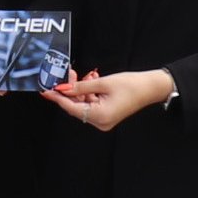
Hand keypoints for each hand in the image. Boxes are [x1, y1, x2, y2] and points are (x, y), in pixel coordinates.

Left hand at [41, 69, 175, 130]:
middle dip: (72, 90)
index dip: (58, 98)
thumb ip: (80, 86)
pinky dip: (89, 92)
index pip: (71, 108)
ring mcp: (104, 120)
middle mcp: (100, 122)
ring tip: (87, 75)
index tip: (46, 91)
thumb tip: (62, 88)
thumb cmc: (132, 85)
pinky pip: (92, 104)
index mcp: (100, 116)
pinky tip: (92, 79)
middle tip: (69, 74)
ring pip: (83, 104)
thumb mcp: (102, 82)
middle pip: (76, 106)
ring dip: (82, 89)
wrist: (151, 87)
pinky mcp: (107, 115)